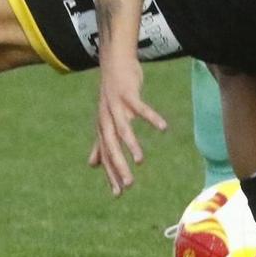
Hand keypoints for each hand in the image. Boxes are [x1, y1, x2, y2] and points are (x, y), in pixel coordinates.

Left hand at [86, 52, 164, 195]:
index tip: (118, 194)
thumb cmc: (111, 94)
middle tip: (128, 185)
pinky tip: (163, 127)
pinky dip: (151, 117)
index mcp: (102, 128)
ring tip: (139, 161)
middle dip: (119, 167)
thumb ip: (100, 144)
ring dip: (131, 145)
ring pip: (123, 129)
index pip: (107, 156)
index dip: (111, 174)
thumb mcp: (104, 120)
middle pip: (111, 147)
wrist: (113, 62)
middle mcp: (106, 119)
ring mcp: (116, 106)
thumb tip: (93, 166)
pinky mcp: (127, 93)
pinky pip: (140, 108)